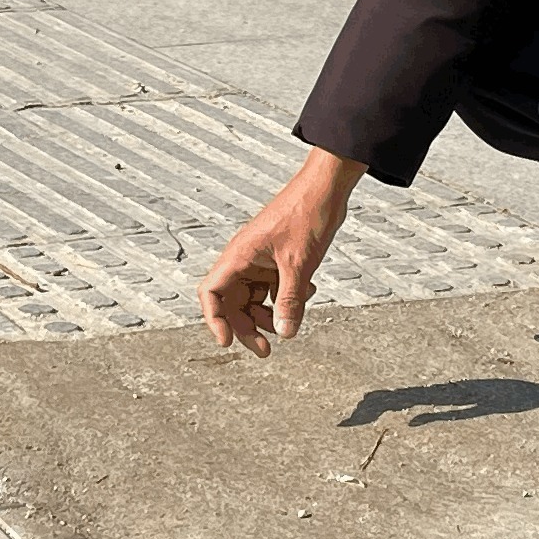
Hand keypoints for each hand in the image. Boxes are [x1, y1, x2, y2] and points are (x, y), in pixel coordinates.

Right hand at [197, 149, 362, 357]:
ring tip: (288, 325)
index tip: (227, 342)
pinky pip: (273, 287)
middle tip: (265, 350)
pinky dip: (286, 298)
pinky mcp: (277, 259)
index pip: (211, 294)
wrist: (327, 188)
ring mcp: (260, 259)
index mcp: (238, 256)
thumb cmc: (307, 215)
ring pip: (254, 297)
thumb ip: (290, 301)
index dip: (214, 320)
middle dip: (246, 327)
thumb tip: (284, 333)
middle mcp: (244, 259)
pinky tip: (308, 295)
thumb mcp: (299, 265)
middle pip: (232, 302)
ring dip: (268, 315)